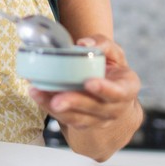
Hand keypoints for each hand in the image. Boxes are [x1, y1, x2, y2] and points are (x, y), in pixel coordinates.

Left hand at [28, 34, 141, 154]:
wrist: (114, 95)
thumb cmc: (113, 70)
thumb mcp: (114, 53)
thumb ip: (102, 44)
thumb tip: (83, 43)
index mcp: (126, 89)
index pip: (119, 92)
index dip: (105, 89)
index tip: (89, 82)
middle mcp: (114, 108)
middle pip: (94, 108)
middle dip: (74, 102)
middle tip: (57, 99)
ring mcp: (98, 119)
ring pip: (77, 117)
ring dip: (55, 107)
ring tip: (38, 94)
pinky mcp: (82, 123)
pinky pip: (65, 118)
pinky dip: (49, 107)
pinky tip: (38, 95)